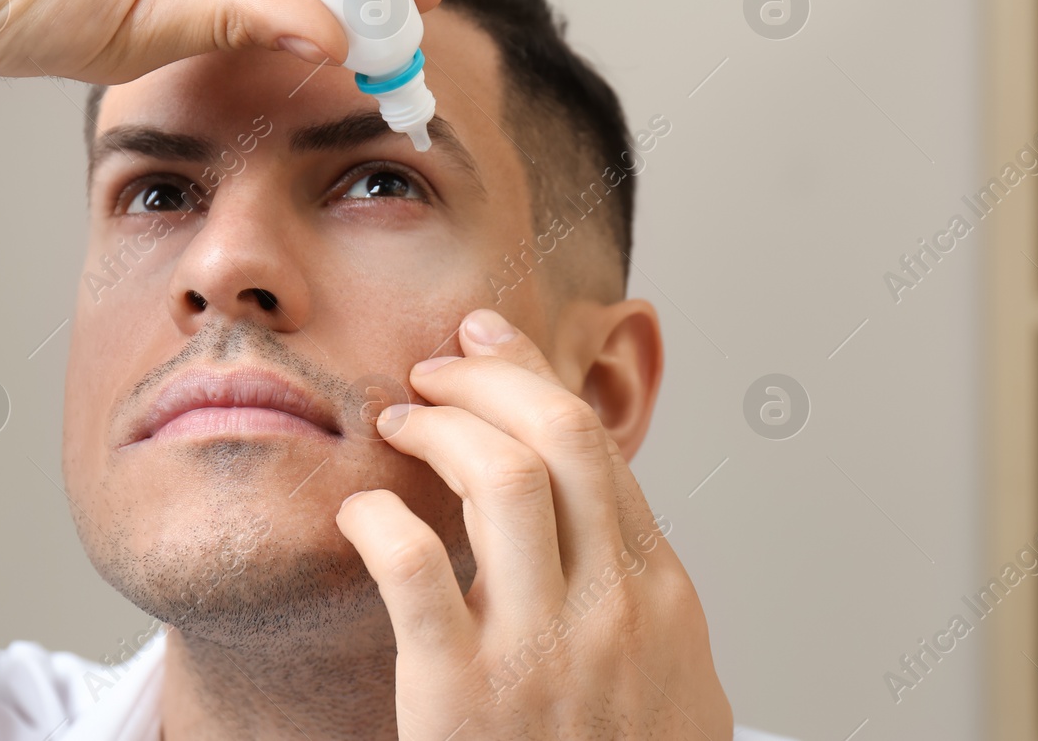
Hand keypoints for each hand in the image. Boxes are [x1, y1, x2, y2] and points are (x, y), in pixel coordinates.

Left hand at [336, 309, 733, 739]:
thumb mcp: (674, 679)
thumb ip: (642, 594)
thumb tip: (605, 515)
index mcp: (662, 594)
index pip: (598, 445)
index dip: (533, 373)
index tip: (487, 338)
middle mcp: (614, 609)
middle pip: (557, 435)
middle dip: (489, 375)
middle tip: (435, 366)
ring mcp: (544, 653)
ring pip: (502, 477)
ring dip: (440, 426)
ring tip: (398, 420)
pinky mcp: (463, 700)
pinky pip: (415, 569)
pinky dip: (382, 519)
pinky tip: (363, 512)